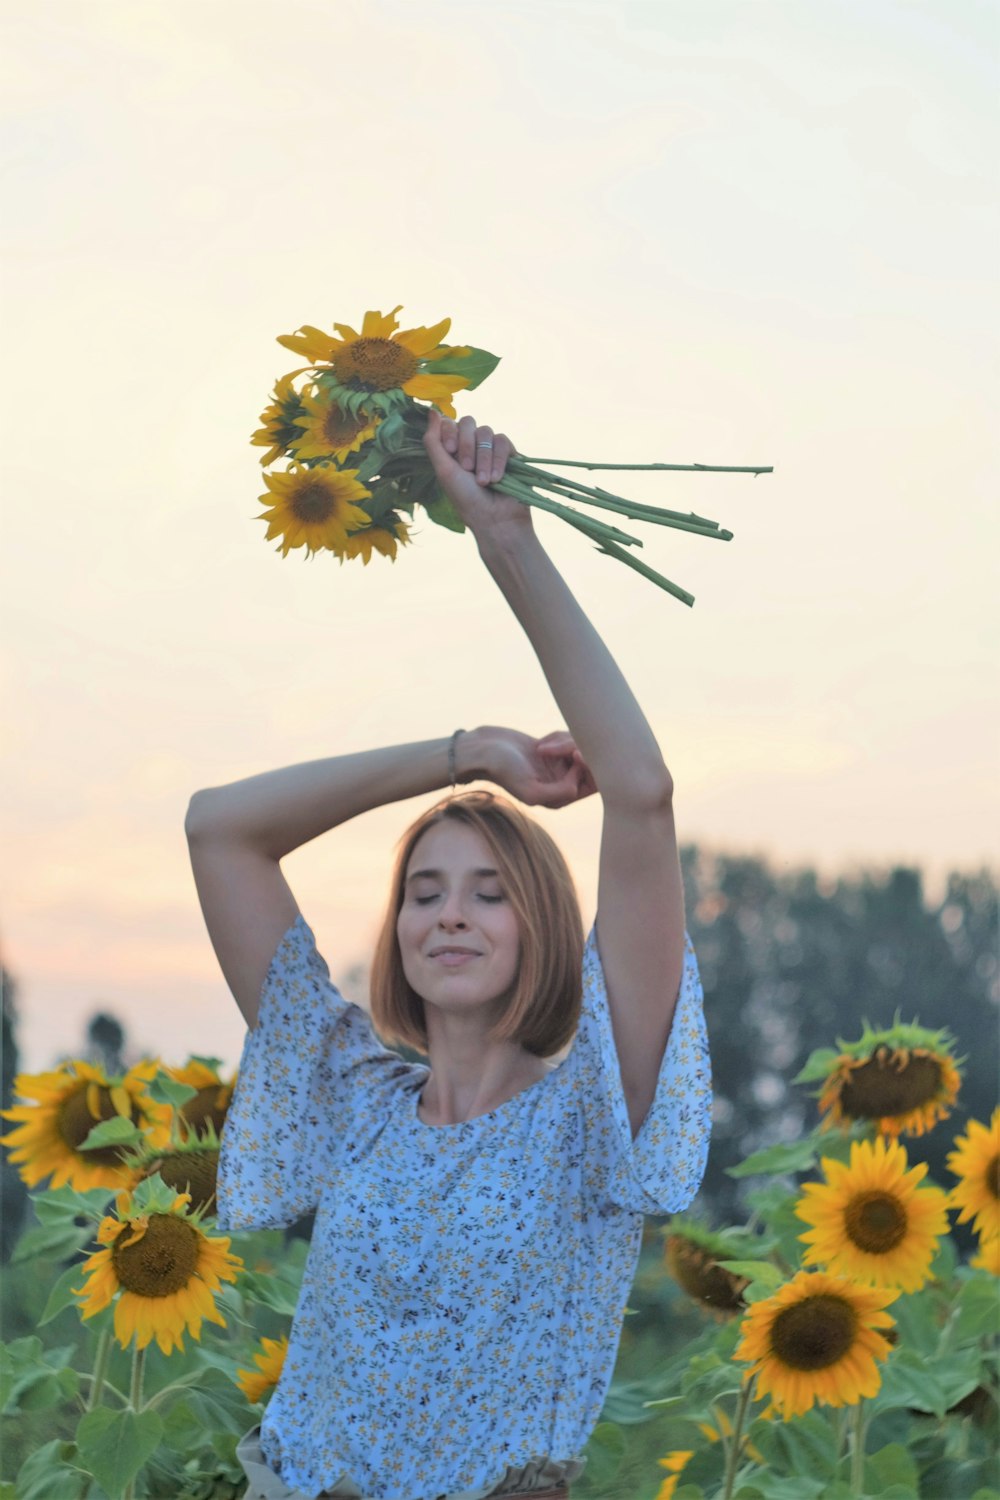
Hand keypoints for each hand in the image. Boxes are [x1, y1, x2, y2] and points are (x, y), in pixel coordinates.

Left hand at [423, 409, 533, 542]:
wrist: (495, 519)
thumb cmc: (466, 499)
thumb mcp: (443, 470)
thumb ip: (433, 441)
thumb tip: (432, 410)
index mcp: (453, 450)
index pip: (450, 423)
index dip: (450, 432)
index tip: (450, 450)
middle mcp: (472, 447)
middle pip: (468, 422)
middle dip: (466, 444)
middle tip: (466, 468)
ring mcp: (491, 449)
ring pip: (486, 432)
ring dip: (483, 457)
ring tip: (484, 481)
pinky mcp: (510, 454)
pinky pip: (503, 441)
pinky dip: (498, 459)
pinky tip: (497, 478)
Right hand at [466, 727, 597, 808]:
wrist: (480, 749)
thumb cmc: (501, 769)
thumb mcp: (530, 789)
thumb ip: (558, 794)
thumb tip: (577, 787)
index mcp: (556, 800)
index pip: (589, 785)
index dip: (588, 767)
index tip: (575, 753)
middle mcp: (558, 784)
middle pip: (588, 766)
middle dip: (578, 751)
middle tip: (566, 744)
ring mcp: (554, 766)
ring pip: (578, 749)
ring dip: (565, 742)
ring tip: (543, 745)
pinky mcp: (550, 750)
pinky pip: (567, 740)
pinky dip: (558, 737)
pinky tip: (541, 741)